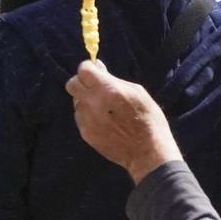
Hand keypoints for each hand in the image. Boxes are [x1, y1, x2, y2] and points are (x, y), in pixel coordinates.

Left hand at [67, 59, 184, 182]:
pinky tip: (105, 121)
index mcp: (108, 91)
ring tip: (105, 108)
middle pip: (72, 84)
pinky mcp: (85, 134)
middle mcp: (93, 104)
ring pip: (77, 102)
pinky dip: (89, 115)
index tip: (93, 69)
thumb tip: (97, 66)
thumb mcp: (137, 93)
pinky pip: (81, 117)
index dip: (88, 67)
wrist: (148, 153)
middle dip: (81, 82)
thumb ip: (113, 79)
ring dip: (86, 100)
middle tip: (94, 86)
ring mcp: (87, 120)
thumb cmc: (149, 119)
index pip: (83, 71)